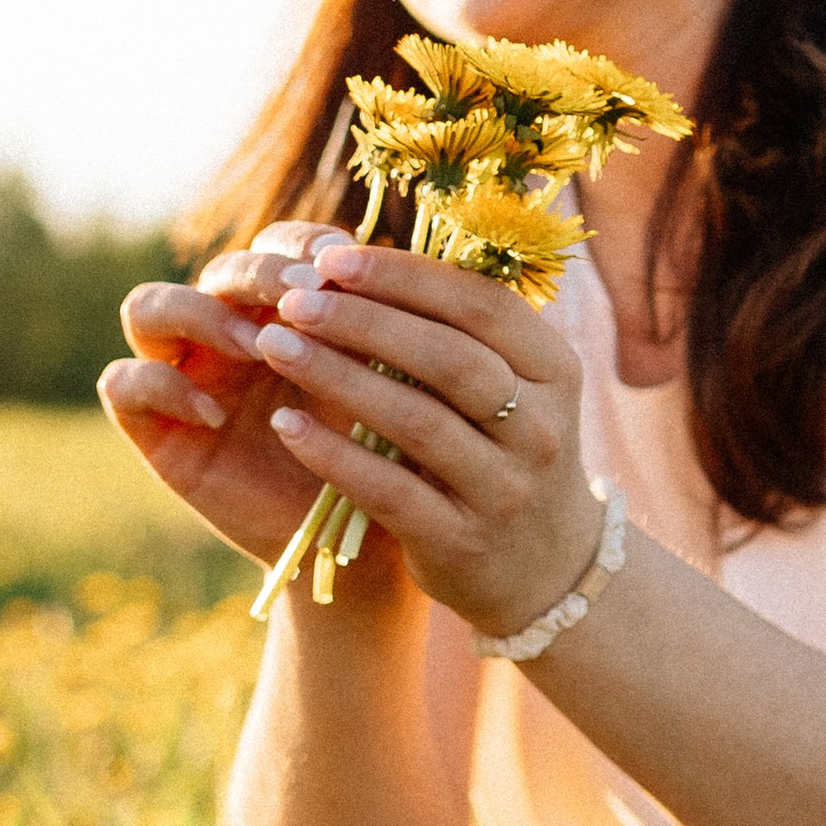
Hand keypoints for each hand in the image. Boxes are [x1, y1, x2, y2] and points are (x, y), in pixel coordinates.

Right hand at [100, 223, 372, 566]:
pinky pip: (122, 382)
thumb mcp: (388, 385)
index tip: (342, 262)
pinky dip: (161, 386)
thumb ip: (373, 326)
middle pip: (216, 270)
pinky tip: (216, 416)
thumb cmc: (381, 460)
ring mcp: (182, 375)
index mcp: (285, 311)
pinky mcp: (152, 427)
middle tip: (304, 296)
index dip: (301, 242)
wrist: (355, 546)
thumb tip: (380, 260)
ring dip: (200, 314)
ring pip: (146, 307)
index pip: (276, 244)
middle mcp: (225, 334)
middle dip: (259, 275)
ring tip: (256, 347)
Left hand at [246, 237, 600, 635]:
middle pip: (447, 357)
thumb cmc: (502, 452)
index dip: (405, 276)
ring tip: (273, 343)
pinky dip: (333, 455)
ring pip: (416, 420)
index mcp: (552, 369)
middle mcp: (540, 427)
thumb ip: (454, 330)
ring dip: (338, 376)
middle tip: (292, 299)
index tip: (332, 258)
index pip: (481, 304)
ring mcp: (504, 488)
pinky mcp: (461, 541)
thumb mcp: (509, 387)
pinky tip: (285, 423)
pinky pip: (389, 490)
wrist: (543, 568)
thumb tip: (358, 260)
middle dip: (363, 320)